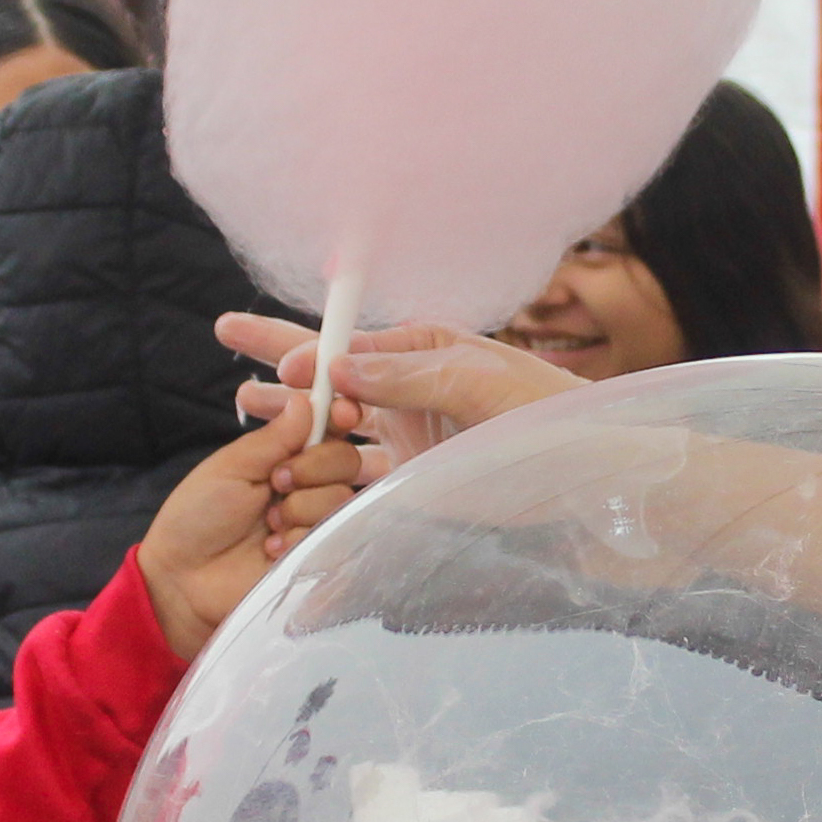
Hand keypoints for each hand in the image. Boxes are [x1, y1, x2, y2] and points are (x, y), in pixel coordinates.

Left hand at [135, 422, 370, 656]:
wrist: (183, 580)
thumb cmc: (196, 519)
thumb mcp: (231, 467)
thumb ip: (274, 438)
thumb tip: (306, 400)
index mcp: (287, 457)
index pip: (330, 428)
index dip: (341, 416)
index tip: (342, 412)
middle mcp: (309, 487)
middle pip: (346, 460)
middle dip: (311, 467)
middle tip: (276, 483)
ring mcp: (317, 523)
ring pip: (340, 498)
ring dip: (298, 509)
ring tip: (266, 526)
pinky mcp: (320, 557)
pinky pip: (332, 536)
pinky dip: (298, 540)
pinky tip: (271, 551)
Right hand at [216, 313, 582, 469]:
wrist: (596, 489)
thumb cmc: (552, 423)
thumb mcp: (484, 387)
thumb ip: (411, 375)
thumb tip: (336, 362)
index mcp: (427, 351)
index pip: (351, 343)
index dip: (305, 348)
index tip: (270, 366)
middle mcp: (412, 391)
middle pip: (330, 374)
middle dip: (279, 356)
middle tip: (225, 332)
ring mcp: (411, 440)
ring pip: (333, 429)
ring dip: (290, 421)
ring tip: (241, 407)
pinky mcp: (416, 486)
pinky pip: (356, 484)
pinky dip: (319, 485)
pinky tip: (286, 487)